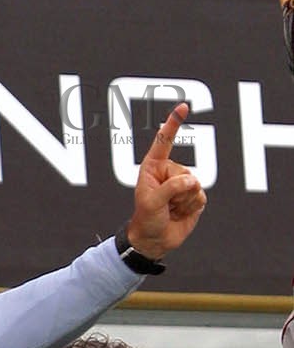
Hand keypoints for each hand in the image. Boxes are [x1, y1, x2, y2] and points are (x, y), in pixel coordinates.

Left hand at [125, 103, 206, 258]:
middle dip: (176, 191)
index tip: (183, 107)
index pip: (164, 142)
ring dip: (182, 202)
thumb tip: (193, 181)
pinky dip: (191, 208)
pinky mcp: (195, 196)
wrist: (154, 241)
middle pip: (184, 172)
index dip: (173, 124)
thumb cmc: (146, 219)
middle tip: (164, 204)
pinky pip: (200, 197)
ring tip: (170, 209)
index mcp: (153, 167)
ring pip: (195, 185)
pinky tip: (180, 213)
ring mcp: (184, 184)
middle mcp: (170, 172)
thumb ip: (171, 187)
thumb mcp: (152, 202)